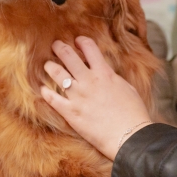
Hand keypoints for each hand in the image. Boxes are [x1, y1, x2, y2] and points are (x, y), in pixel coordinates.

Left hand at [41, 37, 152, 160]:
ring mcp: (77, 96)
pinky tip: (43, 90)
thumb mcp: (127, 88)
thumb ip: (112, 78)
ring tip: (48, 65)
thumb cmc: (133, 114)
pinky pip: (52, 99)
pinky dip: (45, 92)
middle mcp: (88, 81)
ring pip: (56, 73)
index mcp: (104, 73)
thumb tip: (106, 73)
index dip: (81, 41)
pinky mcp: (70, 112)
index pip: (89, 47)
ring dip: (50, 66)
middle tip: (56, 45)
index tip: (77, 41)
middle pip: (68, 56)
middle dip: (60, 47)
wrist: (130, 136)